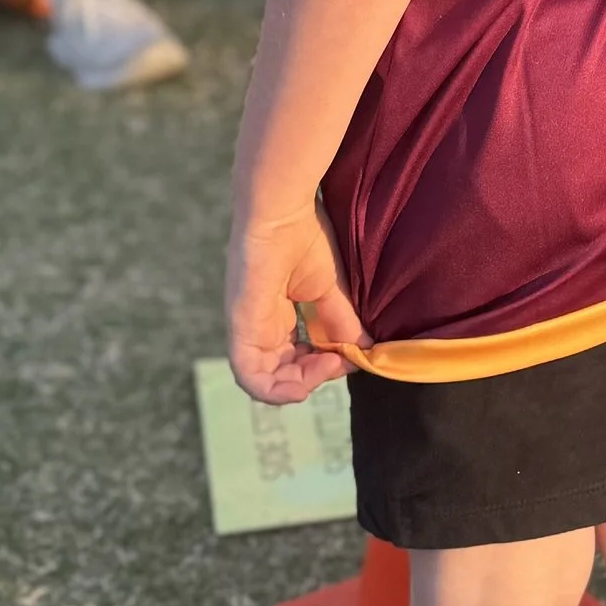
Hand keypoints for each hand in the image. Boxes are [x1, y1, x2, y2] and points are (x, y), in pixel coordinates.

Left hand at [227, 200, 367, 404]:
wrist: (282, 213)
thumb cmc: (304, 238)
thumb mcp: (330, 290)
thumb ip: (342, 322)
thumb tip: (364, 350)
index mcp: (277, 314)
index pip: (296, 355)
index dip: (322, 364)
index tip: (348, 355)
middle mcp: (260, 326)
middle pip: (283, 371)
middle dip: (313, 376)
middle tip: (339, 361)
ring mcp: (248, 330)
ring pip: (266, 380)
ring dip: (300, 384)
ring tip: (326, 367)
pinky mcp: (241, 331)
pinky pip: (250, 377)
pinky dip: (276, 392)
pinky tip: (303, 387)